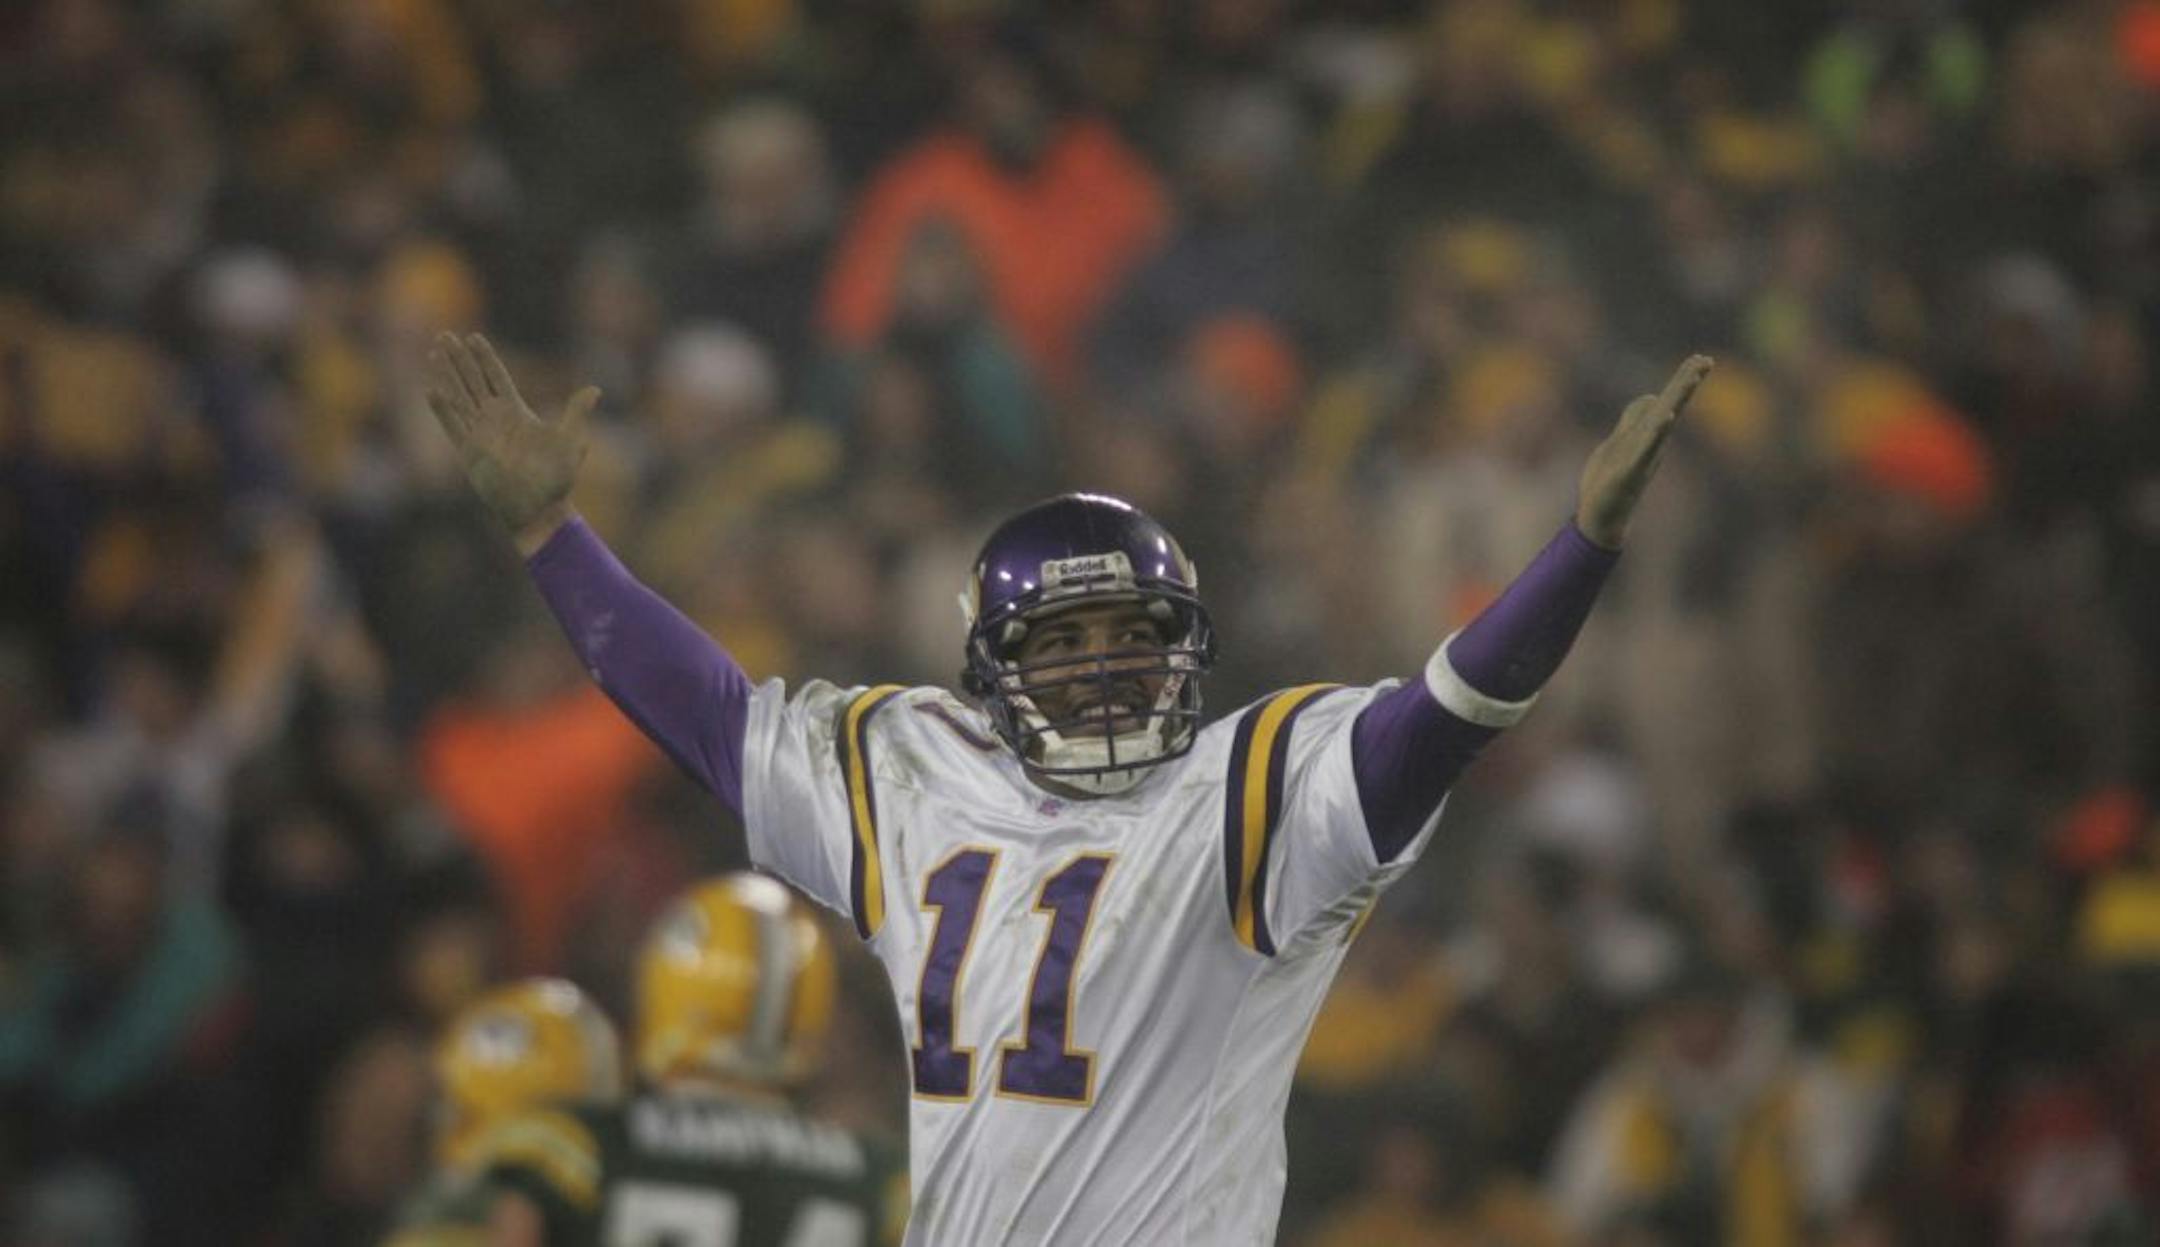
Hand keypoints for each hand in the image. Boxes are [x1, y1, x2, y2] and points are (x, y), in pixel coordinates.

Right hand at [424, 332, 599, 555]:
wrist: (539, 509)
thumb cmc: (557, 480)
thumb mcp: (571, 441)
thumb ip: (576, 412)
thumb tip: (595, 389)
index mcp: (517, 413)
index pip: (497, 378)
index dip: (486, 358)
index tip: (474, 337)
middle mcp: (495, 420)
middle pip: (473, 381)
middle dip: (460, 359)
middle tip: (446, 335)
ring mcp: (480, 434)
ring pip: (459, 396)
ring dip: (447, 375)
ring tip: (435, 352)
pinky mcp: (469, 452)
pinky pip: (452, 425)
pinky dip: (442, 408)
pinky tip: (431, 389)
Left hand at [1575, 354, 1712, 548]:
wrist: (1599, 518)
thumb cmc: (1607, 481)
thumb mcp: (1619, 442)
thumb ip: (1633, 421)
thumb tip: (1650, 397)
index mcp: (1647, 435)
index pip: (1667, 401)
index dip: (1681, 380)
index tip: (1700, 358)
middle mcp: (1650, 444)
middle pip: (1670, 407)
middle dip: (1686, 383)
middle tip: (1706, 361)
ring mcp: (1642, 457)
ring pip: (1662, 423)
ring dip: (1676, 400)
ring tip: (1691, 379)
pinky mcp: (1630, 472)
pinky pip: (1646, 449)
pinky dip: (1656, 433)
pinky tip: (1665, 417)